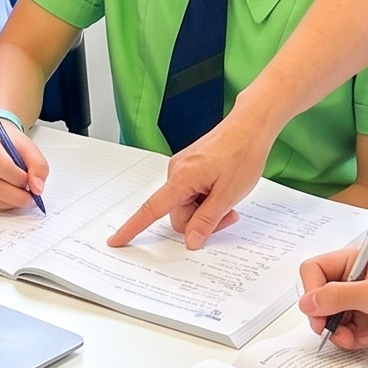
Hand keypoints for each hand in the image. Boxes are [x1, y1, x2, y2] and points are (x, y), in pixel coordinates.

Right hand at [0, 120, 50, 212]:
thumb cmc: (11, 146)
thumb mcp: (29, 149)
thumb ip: (38, 166)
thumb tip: (37, 189)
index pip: (2, 166)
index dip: (20, 179)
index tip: (32, 183)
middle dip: (15, 196)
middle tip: (30, 198)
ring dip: (9, 203)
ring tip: (21, 197)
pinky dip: (1, 206)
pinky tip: (10, 198)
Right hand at [107, 99, 271, 249]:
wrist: (250, 127)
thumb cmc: (242, 153)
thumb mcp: (228, 195)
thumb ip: (206, 221)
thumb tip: (190, 240)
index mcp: (181, 178)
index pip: (151, 209)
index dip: (133, 228)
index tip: (116, 240)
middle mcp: (176, 171)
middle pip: (178, 214)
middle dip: (200, 220)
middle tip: (227, 214)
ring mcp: (182, 168)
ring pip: (186, 205)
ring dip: (206, 209)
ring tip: (228, 198)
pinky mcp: (190, 167)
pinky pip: (191, 192)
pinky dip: (205, 198)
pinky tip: (222, 189)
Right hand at [296, 245, 367, 358]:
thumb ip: (339, 296)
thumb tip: (307, 302)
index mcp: (357, 261)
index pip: (315, 269)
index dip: (312, 290)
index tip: (319, 310)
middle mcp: (355, 280)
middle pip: (317, 296)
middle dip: (323, 316)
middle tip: (331, 329)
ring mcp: (360, 304)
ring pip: (327, 318)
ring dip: (337, 332)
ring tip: (355, 338)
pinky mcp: (365, 324)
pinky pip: (342, 334)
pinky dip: (349, 340)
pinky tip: (367, 340)